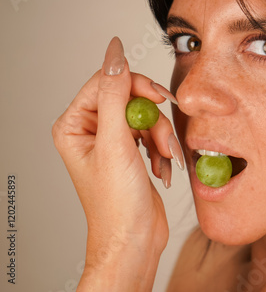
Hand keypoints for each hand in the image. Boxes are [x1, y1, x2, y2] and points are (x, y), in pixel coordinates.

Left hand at [52, 37, 180, 289]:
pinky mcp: (131, 152)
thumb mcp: (115, 143)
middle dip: (152, 119)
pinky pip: (153, 134)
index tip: (159, 97)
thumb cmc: (116, 202)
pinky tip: (162, 169)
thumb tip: (115, 53)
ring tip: (164, 160)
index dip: (135, 86)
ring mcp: (113, 141)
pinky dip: (162, 149)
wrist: (135, 238)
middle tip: (163, 136)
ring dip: (161, 138)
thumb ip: (115, 94)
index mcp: (75, 125)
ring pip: (146, 117)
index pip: (106, 83)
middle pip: (130, 98)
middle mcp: (91, 130)